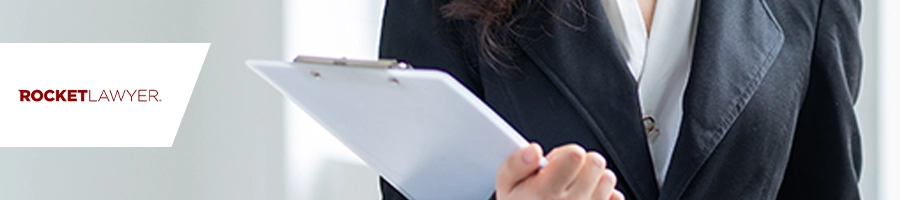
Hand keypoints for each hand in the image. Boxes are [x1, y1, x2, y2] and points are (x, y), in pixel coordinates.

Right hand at [496, 143, 623, 199]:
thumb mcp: (506, 186)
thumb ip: (515, 163)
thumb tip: (534, 151)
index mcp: (546, 193)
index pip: (575, 154)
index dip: (564, 154)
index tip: (554, 164)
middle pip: (595, 162)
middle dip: (580, 164)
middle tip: (564, 177)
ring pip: (607, 178)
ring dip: (593, 179)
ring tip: (574, 189)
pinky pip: (616, 198)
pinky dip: (604, 196)